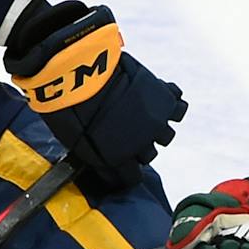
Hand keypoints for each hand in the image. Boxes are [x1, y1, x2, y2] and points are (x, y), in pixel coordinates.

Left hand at [4, 0, 185, 189]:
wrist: (80, 70)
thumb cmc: (70, 105)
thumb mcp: (74, 140)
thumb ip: (92, 153)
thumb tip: (99, 159)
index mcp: (117, 159)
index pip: (131, 177)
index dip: (124, 172)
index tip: (120, 165)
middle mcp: (140, 144)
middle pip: (148, 156)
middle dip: (137, 147)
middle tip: (125, 133)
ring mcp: (154, 121)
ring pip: (166, 136)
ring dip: (154, 128)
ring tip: (142, 115)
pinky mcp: (162, 97)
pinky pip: (179, 107)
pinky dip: (171, 103)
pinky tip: (159, 98)